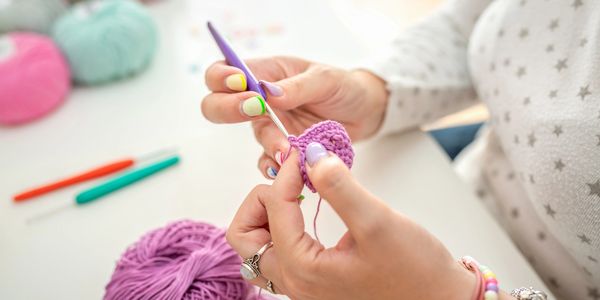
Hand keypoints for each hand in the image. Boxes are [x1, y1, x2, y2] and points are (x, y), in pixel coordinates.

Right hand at [201, 56, 387, 178]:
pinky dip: (275, 166)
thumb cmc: (345, 86)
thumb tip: (269, 94)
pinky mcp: (285, 148)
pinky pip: (269, 161)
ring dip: (268, 141)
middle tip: (255, 110)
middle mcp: (262, 99)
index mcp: (267, 73)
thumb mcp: (326, 79)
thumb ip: (298, 86)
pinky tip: (287, 168)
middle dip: (227, 109)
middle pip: (218, 105)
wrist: (367, 112)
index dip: (221, 77)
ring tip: (288, 148)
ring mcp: (273, 125)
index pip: (225, 71)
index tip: (240, 85)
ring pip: (253, 135)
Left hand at [226, 145, 476, 299]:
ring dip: (267, 215)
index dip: (288, 174)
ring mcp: (302, 285)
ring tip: (296, 195)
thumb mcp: (377, 222)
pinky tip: (307, 211)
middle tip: (291, 182)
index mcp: (303, 270)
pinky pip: (278, 251)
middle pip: (245, 235)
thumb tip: (312, 155)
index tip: (307, 154)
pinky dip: (282, 226)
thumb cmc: (415, 270)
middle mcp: (295, 283)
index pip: (274, 209)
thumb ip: (340, 186)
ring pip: (256, 246)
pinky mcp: (314, 280)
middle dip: (261, 200)